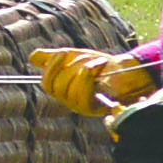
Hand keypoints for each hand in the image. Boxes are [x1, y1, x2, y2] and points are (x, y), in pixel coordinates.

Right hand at [31, 48, 158, 116]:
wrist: (130, 72)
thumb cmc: (104, 67)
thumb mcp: (77, 58)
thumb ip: (56, 58)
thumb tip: (32, 58)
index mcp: (65, 90)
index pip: (48, 84)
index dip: (51, 68)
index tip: (61, 53)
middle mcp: (70, 102)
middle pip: (57, 87)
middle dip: (70, 68)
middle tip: (86, 58)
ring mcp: (82, 107)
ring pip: (68, 90)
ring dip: (83, 70)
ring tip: (97, 62)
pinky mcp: (94, 109)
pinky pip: (81, 95)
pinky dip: (89, 75)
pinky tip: (99, 67)